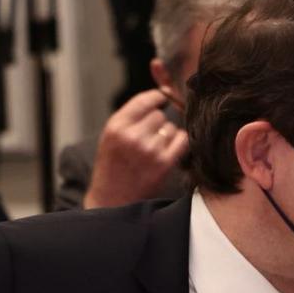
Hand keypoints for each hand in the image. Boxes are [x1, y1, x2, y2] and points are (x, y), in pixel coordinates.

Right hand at [83, 89, 188, 208]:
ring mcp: (149, 151)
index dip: (156, 98)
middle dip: (157, 124)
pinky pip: (182, 141)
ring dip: (167, 136)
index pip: (145, 100)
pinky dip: (179, 144)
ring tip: (154, 149)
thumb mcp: (111, 136)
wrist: (111, 200)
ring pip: (171, 128)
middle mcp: (132, 136)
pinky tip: (169, 151)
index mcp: (116, 127)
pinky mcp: (164, 164)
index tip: (161, 100)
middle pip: (159, 115)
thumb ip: (132, 115)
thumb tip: (163, 92)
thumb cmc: (113, 166)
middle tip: (149, 138)